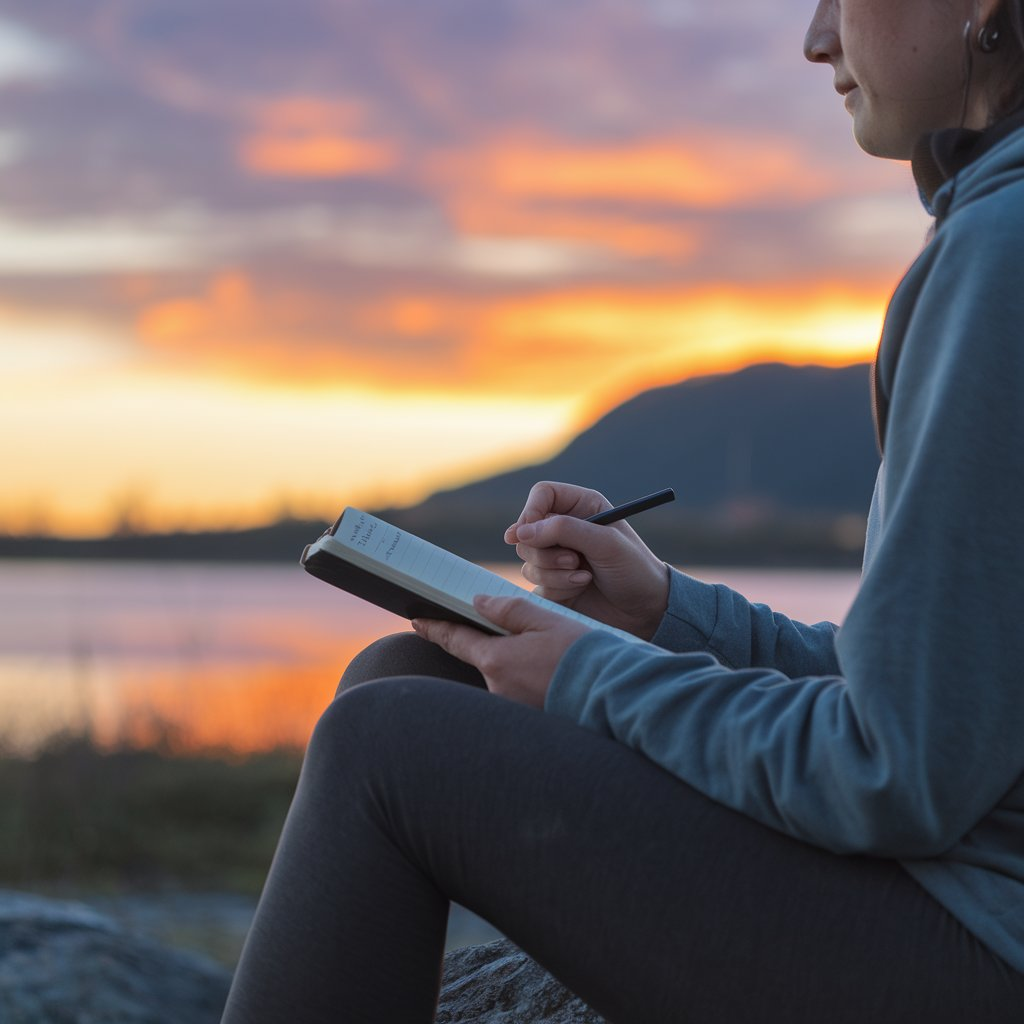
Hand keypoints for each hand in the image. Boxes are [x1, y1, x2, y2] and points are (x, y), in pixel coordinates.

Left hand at [411, 594, 589, 707]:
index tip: (418, 621)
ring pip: (504, 677)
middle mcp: (497, 688)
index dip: (436, 628)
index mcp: (497, 659)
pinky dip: (530, 682)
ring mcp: (511, 707)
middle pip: (484, 659)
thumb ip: (509, 610)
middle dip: (496, 645)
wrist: (615, 695)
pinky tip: (555, 676)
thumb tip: (478, 602)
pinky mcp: (528, 720)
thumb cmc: (582, 653)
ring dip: (518, 665)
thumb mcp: (546, 620)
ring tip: (553, 658)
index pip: (456, 640)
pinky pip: (519, 694)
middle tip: (527, 636)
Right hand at [505, 481, 669, 639]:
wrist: (646, 610)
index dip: (531, 511)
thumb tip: (519, 532)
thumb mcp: (605, 543)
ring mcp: (557, 558)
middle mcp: (566, 529)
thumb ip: (564, 530)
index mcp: (581, 507)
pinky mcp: (553, 584)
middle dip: (545, 551)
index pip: (541, 495)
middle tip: (573, 560)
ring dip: (553, 572)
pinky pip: (536, 584)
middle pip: (527, 531)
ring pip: (529, 560)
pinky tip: (580, 589)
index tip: (527, 533)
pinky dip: (556, 588)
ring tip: (584, 577)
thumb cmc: (634, 569)